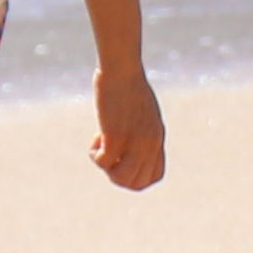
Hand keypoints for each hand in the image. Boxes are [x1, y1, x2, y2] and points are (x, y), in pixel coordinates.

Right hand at [91, 66, 167, 189]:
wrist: (122, 68)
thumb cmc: (128, 82)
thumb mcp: (141, 110)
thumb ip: (140, 129)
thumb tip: (127, 142)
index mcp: (157, 137)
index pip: (154, 176)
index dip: (134, 175)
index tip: (122, 157)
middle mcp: (150, 143)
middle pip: (137, 183)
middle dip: (118, 176)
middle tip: (109, 155)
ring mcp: (135, 141)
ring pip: (122, 179)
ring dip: (107, 168)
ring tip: (102, 147)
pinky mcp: (116, 135)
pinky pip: (104, 162)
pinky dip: (94, 155)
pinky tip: (96, 137)